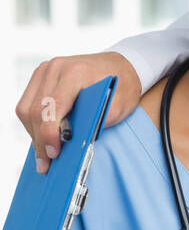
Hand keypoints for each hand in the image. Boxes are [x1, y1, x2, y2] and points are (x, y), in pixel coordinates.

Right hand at [15, 52, 141, 173]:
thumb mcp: (119, 106)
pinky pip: (28, 103)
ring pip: (26, 108)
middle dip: (39, 140)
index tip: (54, 154)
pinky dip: (33, 123)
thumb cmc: (123, 86)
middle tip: (45, 164)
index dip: (49, 133)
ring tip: (43, 155)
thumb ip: (97, 122)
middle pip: (35, 110)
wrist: (122, 65)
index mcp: (75, 72)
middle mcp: (55, 68)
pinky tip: (43, 138)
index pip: (52, 107)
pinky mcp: (40, 76)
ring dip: (33, 133)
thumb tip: (73, 142)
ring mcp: (44, 70)